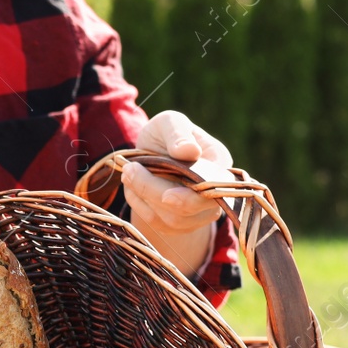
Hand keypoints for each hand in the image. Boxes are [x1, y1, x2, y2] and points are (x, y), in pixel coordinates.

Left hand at [123, 111, 227, 276]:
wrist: (154, 154)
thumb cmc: (166, 134)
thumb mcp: (169, 122)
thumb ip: (178, 132)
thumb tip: (189, 150)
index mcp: (220, 164)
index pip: (212, 187)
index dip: (190, 195)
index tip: (165, 194)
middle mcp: (216, 193)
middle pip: (190, 207)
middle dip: (155, 192)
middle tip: (130, 171)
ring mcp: (200, 213)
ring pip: (173, 220)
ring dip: (144, 198)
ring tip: (128, 173)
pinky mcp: (181, 224)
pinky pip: (160, 224)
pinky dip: (140, 206)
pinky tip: (132, 188)